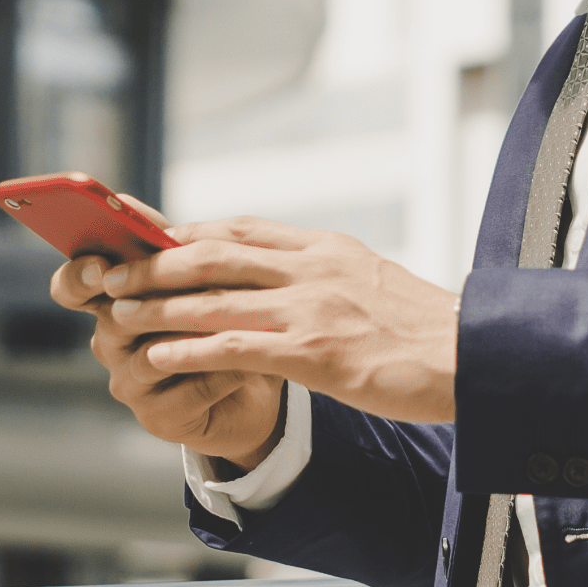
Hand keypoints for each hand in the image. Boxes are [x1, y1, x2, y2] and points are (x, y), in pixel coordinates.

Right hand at [50, 238, 286, 470]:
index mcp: (112, 301)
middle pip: (112, 321)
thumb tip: (124, 202)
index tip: (100, 266)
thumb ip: (161, 243)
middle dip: (145, 304)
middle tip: (174, 293)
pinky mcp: (159, 418)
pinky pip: (187, 391)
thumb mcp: (193, 274)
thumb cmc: (219, 314)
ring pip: (150, 357)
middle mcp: (111, 343)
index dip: (78, 276)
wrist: (255, 377)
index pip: (71, 286)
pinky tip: (252, 362)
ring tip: (234, 323)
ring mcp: (131, 384)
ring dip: (194, 338)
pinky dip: (222, 372)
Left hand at [99, 217, 458, 424]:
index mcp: (327, 248)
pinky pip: (235, 346)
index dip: (187, 231)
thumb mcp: (371, 281)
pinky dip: (189, 348)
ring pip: (214, 297)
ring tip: (119, 310)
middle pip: (215, 253)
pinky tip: (158, 355)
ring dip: (159, 303)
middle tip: (114, 269)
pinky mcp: (315, 352)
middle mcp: (313, 269)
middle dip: (156, 260)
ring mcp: (312, 308)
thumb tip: (283, 276)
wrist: (473, 356)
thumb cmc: (425, 330)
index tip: (148, 236)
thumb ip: (325, 274)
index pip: (242, 229)